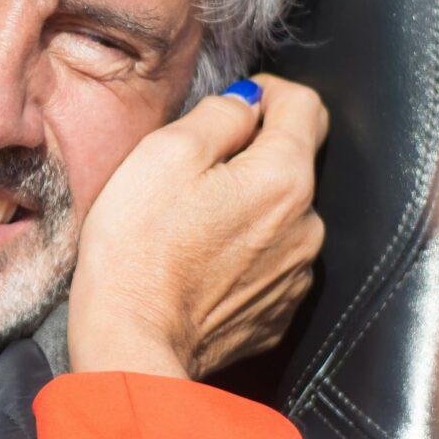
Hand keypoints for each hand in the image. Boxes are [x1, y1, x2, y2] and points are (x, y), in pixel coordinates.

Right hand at [69, 76, 327, 379]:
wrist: (131, 345)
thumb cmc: (137, 249)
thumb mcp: (165, 152)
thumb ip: (219, 114)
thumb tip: (246, 105)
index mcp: (284, 178)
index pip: (306, 106)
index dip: (268, 93)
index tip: (235, 105)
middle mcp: (307, 226)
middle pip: (291, 165)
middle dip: (251, 158)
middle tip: (192, 174)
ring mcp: (295, 275)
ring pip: (280, 216)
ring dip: (247, 208)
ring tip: (190, 226)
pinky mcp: (277, 312)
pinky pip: (269, 262)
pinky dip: (242, 253)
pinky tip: (199, 264)